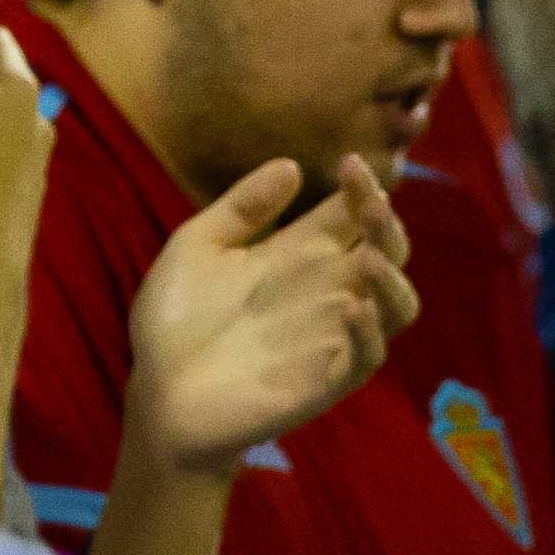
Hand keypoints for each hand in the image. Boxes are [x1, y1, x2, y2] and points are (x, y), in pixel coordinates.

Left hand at [127, 155, 417, 468]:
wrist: (157, 391)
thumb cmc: (175, 320)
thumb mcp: (198, 247)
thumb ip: (243, 208)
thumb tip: (291, 164)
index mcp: (298, 255)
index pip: (349, 215)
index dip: (361, 189)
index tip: (350, 163)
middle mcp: (324, 291)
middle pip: (384, 251)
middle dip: (385, 223)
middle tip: (370, 201)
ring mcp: (330, 336)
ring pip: (396, 306)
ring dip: (392, 279)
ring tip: (369, 256)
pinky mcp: (326, 380)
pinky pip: (367, 356)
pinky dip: (368, 332)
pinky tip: (352, 308)